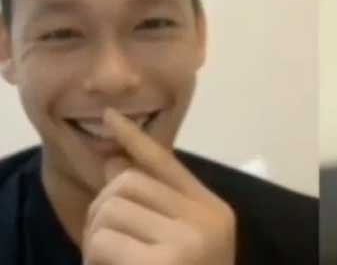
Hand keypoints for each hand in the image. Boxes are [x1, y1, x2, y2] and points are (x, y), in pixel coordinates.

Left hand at [82, 108, 235, 264]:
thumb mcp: (182, 242)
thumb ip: (155, 204)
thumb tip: (115, 162)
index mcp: (213, 210)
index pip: (167, 163)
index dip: (133, 138)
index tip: (109, 115)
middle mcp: (206, 218)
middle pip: (130, 181)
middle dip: (101, 207)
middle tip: (97, 242)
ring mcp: (188, 239)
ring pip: (113, 208)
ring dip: (94, 237)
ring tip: (102, 260)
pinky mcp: (164, 262)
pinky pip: (105, 240)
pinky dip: (93, 258)